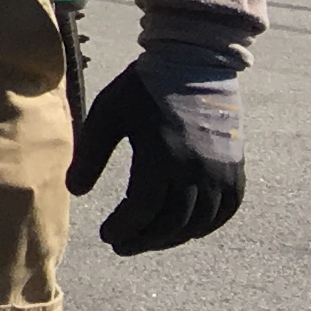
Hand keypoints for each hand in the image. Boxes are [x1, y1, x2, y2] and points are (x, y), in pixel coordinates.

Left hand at [70, 55, 246, 252]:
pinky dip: (205, 226)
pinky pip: (225, 210)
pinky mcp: (235, 168)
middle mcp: (197, 168)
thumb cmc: (143, 89)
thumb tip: (75, 191)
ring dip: (172, 238)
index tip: (106, 234)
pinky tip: (184, 230)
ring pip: (199, 222)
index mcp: (162, 154)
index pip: (143, 208)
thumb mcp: (107, 113)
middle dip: (144, 240)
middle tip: (121, 245)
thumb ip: (90, 153)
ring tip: (146, 240)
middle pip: (172, 222)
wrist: (194, 65)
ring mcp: (221, 170)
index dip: (124, 227)